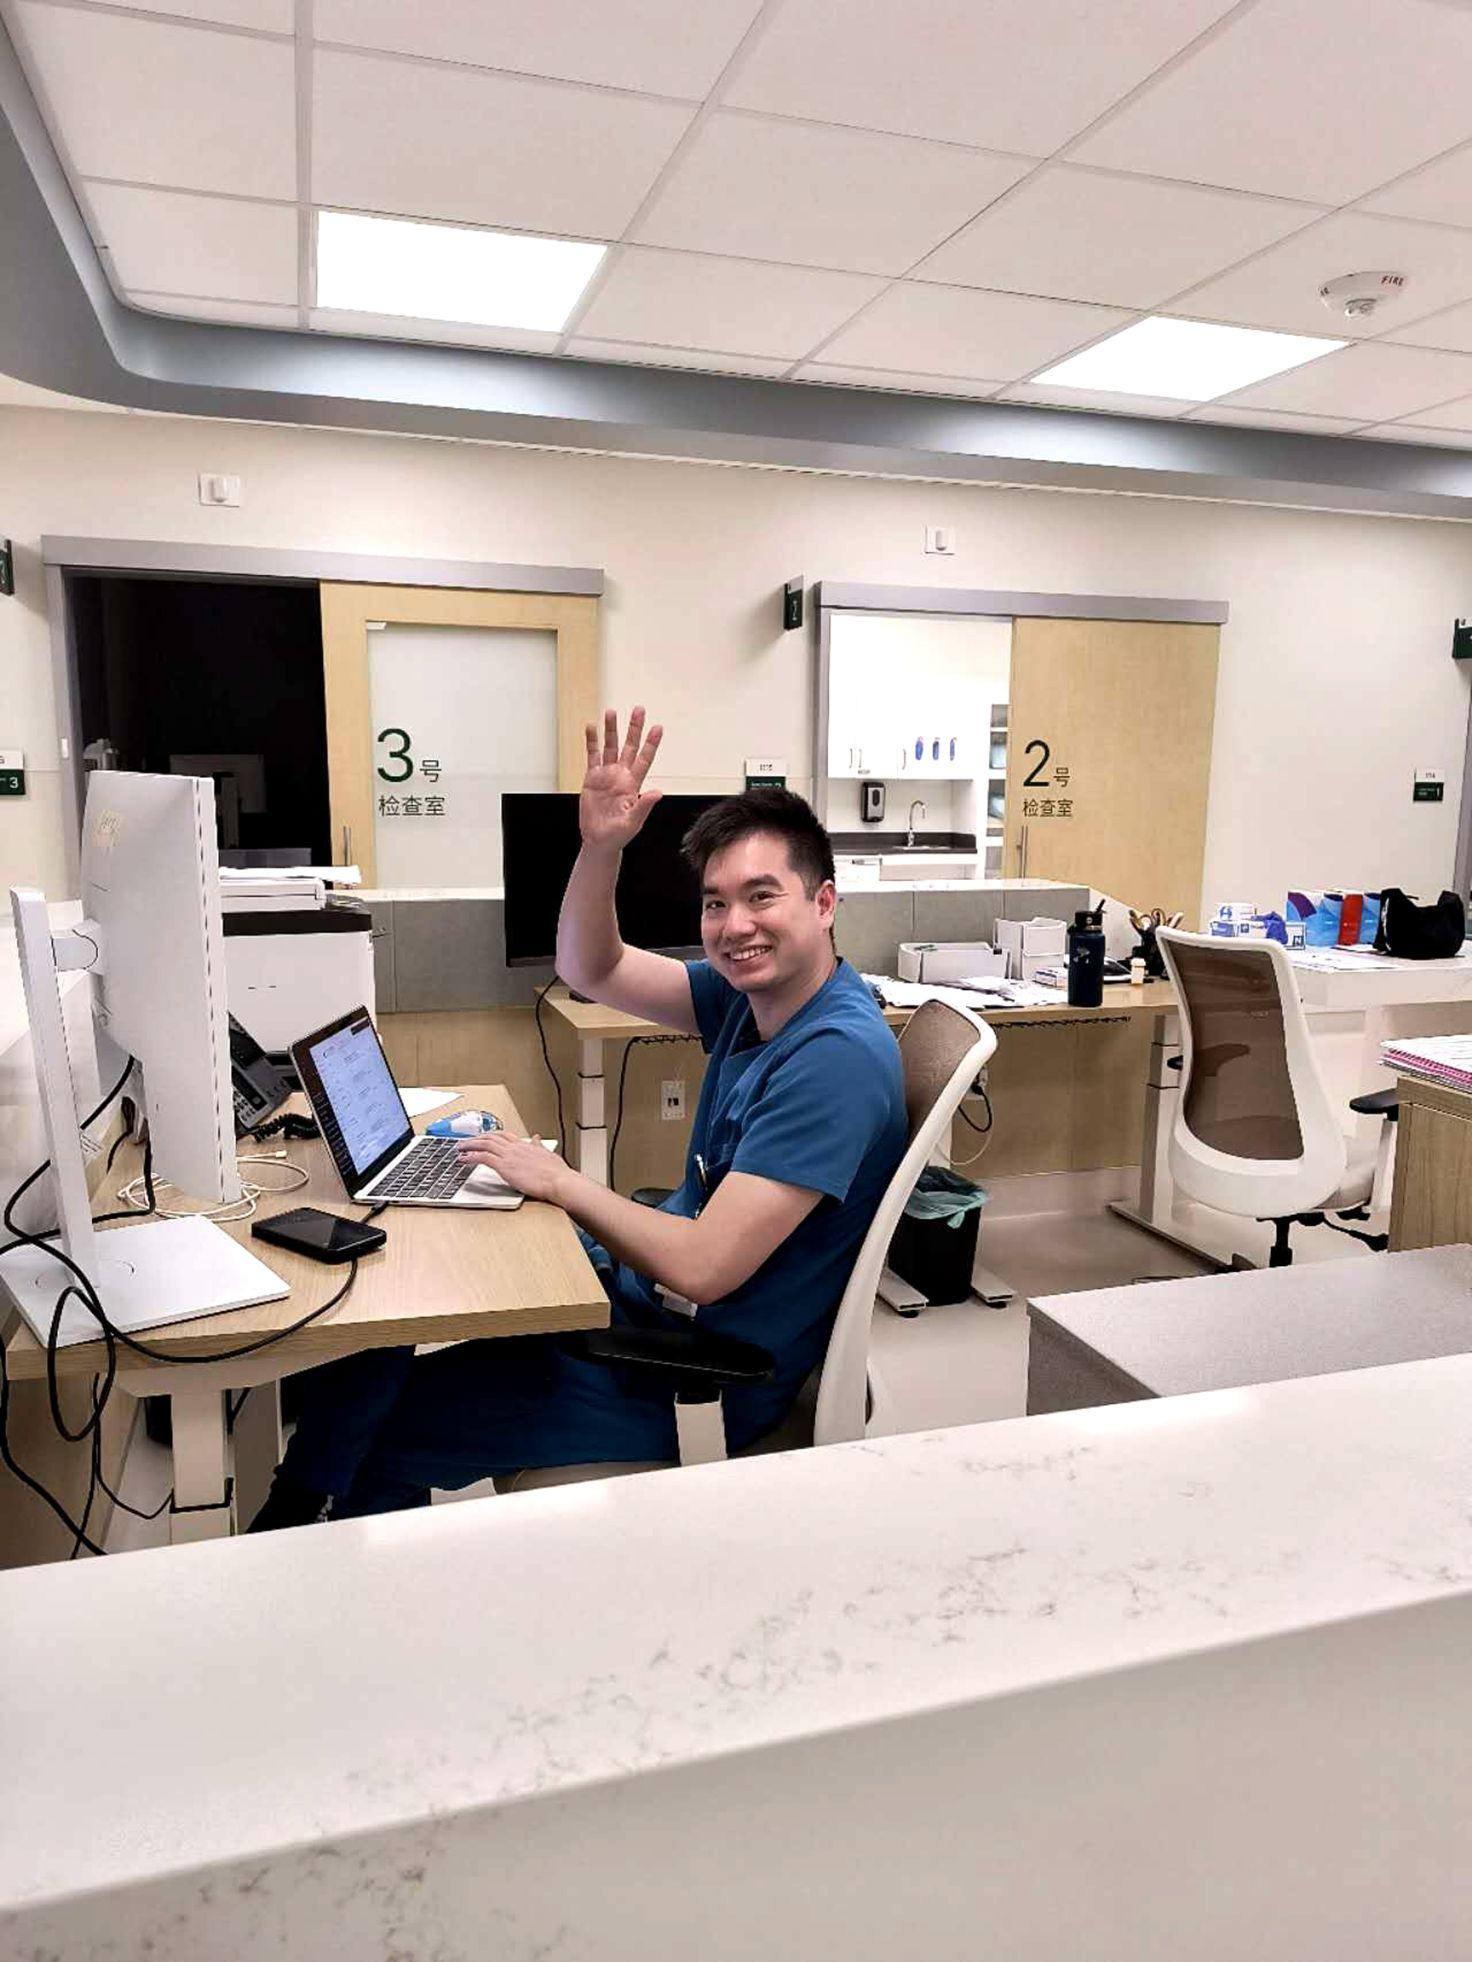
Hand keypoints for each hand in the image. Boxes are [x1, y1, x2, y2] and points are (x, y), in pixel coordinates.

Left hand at [457, 1131, 569, 1203]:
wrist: (559, 1181)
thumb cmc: (557, 1174)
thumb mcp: (548, 1155)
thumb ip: (539, 1146)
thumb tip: (537, 1139)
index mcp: (526, 1145)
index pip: (505, 1135)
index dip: (492, 1135)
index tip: (484, 1136)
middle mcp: (516, 1147)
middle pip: (492, 1136)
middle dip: (477, 1137)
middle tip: (467, 1141)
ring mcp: (509, 1155)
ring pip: (484, 1144)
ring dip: (470, 1144)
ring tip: (460, 1147)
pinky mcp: (504, 1166)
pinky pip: (483, 1157)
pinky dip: (471, 1156)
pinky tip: (464, 1159)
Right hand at [579, 706, 662, 851]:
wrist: (598, 840)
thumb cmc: (618, 834)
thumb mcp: (633, 822)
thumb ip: (644, 806)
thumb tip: (657, 792)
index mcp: (633, 785)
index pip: (645, 759)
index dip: (651, 744)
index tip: (657, 728)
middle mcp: (621, 776)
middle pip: (630, 747)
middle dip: (634, 728)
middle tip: (638, 710)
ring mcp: (607, 775)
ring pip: (610, 747)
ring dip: (611, 730)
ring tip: (611, 712)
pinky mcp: (592, 778)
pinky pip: (592, 756)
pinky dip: (591, 742)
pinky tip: (591, 727)